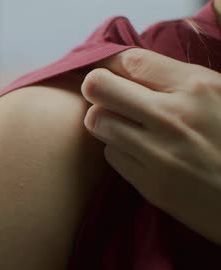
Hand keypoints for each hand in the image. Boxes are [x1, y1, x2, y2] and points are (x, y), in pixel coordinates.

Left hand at [81, 48, 220, 243]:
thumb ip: (180, 79)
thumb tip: (132, 67)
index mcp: (197, 87)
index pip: (130, 60)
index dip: (112, 63)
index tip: (112, 70)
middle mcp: (173, 117)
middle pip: (97, 86)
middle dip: (97, 88)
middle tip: (108, 95)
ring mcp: (159, 153)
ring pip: (96, 121)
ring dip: (106, 120)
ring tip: (125, 124)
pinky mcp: (151, 184)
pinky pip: (112, 154)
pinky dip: (119, 150)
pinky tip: (140, 151)